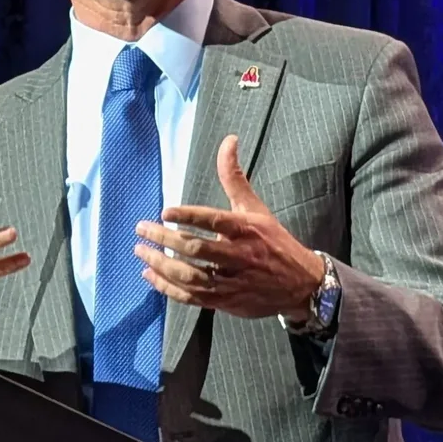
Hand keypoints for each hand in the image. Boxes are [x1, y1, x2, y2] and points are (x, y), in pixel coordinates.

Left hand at [134, 135, 325, 319]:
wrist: (301, 285)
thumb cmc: (274, 242)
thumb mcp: (256, 208)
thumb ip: (235, 178)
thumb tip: (228, 140)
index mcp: (246, 230)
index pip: (214, 221)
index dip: (189, 216)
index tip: (165, 211)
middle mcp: (239, 256)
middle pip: (197, 249)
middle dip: (164, 240)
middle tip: (141, 229)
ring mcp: (232, 282)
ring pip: (191, 276)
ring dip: (162, 265)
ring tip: (141, 252)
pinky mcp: (226, 301)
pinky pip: (192, 297)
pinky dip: (168, 288)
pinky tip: (150, 275)